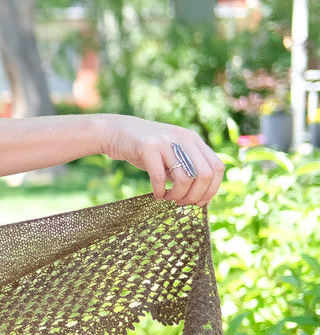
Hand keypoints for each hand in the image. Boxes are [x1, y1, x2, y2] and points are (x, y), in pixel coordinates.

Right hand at [98, 115, 222, 206]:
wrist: (116, 132)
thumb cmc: (144, 149)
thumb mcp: (169, 156)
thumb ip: (185, 170)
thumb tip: (201, 198)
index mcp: (193, 140)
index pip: (217, 167)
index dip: (212, 189)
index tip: (199, 202)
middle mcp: (184, 138)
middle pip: (205, 174)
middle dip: (195, 195)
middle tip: (182, 203)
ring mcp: (166, 141)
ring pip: (186, 178)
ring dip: (178, 195)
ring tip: (169, 199)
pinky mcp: (148, 147)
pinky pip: (160, 177)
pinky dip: (160, 191)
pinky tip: (157, 195)